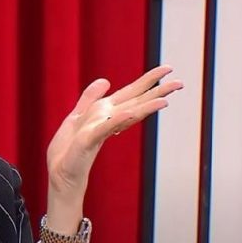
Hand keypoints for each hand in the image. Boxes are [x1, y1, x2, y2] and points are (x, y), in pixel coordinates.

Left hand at [46, 65, 182, 201]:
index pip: (131, 93)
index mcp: (105, 113)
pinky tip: (130, 113)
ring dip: (146, 107)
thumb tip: (106, 80)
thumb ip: (90, 98)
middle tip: (180, 83)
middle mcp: (108, 121)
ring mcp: (101, 130)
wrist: (60, 173)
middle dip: (158, 92)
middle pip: (137, 102)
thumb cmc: (69, 150)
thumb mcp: (77, 116)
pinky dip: (117, 120)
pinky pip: (105, 128)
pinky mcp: (89, 140)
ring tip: (166, 100)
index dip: (149, 80)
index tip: (168, 68)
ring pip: (127, 114)